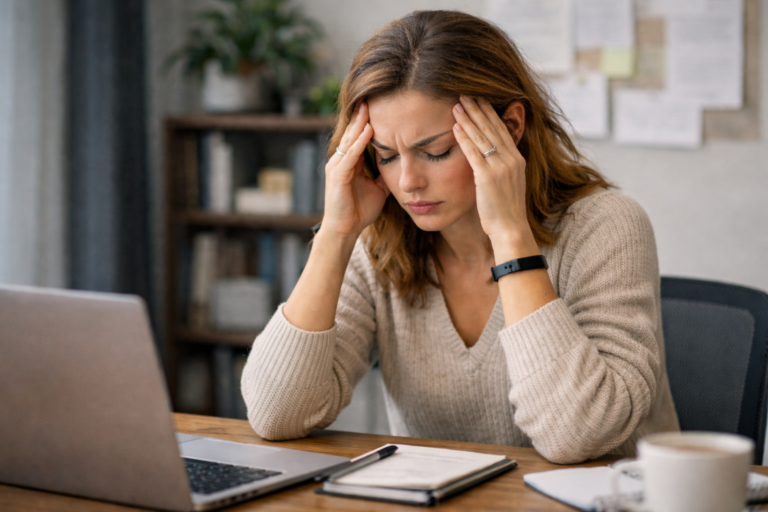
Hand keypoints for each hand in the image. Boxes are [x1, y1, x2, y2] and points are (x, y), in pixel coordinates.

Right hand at [320, 103, 389, 240]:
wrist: (345, 230)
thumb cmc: (359, 212)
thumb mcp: (378, 189)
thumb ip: (385, 175)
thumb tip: (400, 165)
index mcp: (348, 163)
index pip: (357, 137)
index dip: (366, 122)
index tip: (378, 107)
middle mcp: (340, 161)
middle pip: (351, 133)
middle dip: (361, 116)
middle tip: (371, 97)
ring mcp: (337, 167)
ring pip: (349, 140)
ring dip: (360, 124)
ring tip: (368, 108)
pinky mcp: (337, 176)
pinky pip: (350, 155)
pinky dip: (359, 143)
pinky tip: (368, 132)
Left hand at [452, 96, 533, 250]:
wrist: (510, 229)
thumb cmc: (506, 211)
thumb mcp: (509, 184)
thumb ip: (502, 169)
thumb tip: (492, 160)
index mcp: (517, 160)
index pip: (502, 130)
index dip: (490, 114)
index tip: (480, 100)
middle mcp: (511, 160)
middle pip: (492, 128)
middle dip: (478, 109)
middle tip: (466, 94)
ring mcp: (500, 167)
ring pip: (482, 137)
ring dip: (468, 119)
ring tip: (457, 105)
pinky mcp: (487, 177)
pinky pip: (473, 153)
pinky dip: (464, 138)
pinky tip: (455, 127)